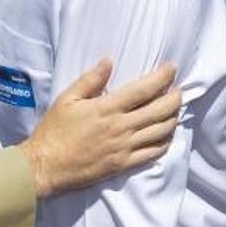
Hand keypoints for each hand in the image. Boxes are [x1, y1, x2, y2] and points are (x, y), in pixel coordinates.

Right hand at [20, 59, 179, 196]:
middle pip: (159, 111)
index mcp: (107, 108)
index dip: (162, 77)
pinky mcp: (124, 164)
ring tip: (174, 109)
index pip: (143, 90)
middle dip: (174, 98)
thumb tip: (108, 61)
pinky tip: (166, 135)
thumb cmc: (54, 130)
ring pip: (160, 132)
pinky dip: (165, 142)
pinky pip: (153, 153)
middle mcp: (120, 127)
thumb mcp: (67, 99)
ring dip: (173, 118)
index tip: (172, 68)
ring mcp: (124, 148)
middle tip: (178, 90)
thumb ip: (90, 80)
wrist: (47, 165)